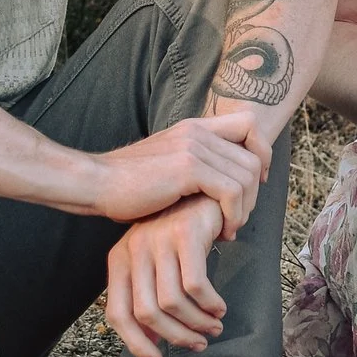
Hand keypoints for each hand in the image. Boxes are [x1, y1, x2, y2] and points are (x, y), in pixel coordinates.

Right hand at [87, 110, 263, 235]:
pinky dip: (233, 215)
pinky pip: (231, 191)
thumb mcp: (166, 164)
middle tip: (237, 219)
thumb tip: (218, 187)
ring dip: (244, 209)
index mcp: (195, 127)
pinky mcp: (188, 168)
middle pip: (253, 156)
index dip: (260, 152)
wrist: (95, 183)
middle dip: (253, 194)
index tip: (255, 182)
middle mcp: (198, 132)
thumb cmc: (127, 185)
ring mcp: (193, 147)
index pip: (249, 124)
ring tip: (228, 230)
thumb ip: (193, 165)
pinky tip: (221, 231)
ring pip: (247, 176)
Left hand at [106, 196, 225, 356]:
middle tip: (198, 343)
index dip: (135, 343)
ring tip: (213, 327)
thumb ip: (148, 296)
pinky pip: (195, 285)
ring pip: (172, 302)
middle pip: (147, 313)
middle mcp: (133, 249)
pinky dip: (209, 303)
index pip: (117, 314)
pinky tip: (219, 306)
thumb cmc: (180, 230)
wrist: (202, 187)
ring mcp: (158, 240)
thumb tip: (149, 344)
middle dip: (175, 337)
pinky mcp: (185, 234)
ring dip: (197, 323)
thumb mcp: (157, 262)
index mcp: (119, 259)